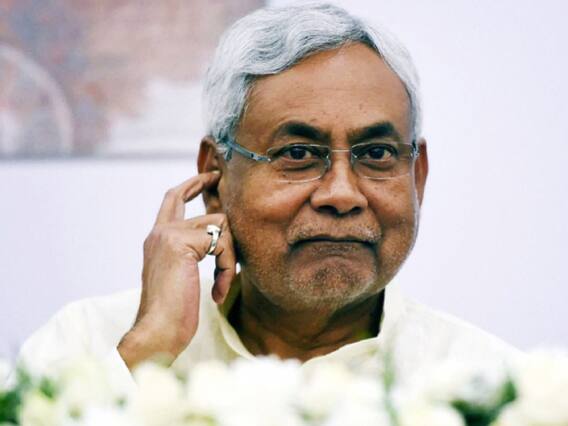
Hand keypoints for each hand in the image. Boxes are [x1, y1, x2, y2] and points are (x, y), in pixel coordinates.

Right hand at [118, 172, 235, 369]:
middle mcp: (160, 232)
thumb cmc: (172, 314)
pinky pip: (222, 243)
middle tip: (222, 212)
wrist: (157, 333)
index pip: (173, 200)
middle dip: (213, 204)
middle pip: (200, 205)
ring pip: (220, 225)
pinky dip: (227, 268)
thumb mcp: (183, 276)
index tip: (210, 176)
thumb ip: (194, 252)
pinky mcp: (180, 243)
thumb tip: (219, 239)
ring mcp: (168, 235)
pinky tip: (217, 291)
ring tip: (221, 285)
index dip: (191, 185)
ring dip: (229, 258)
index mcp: (157, 240)